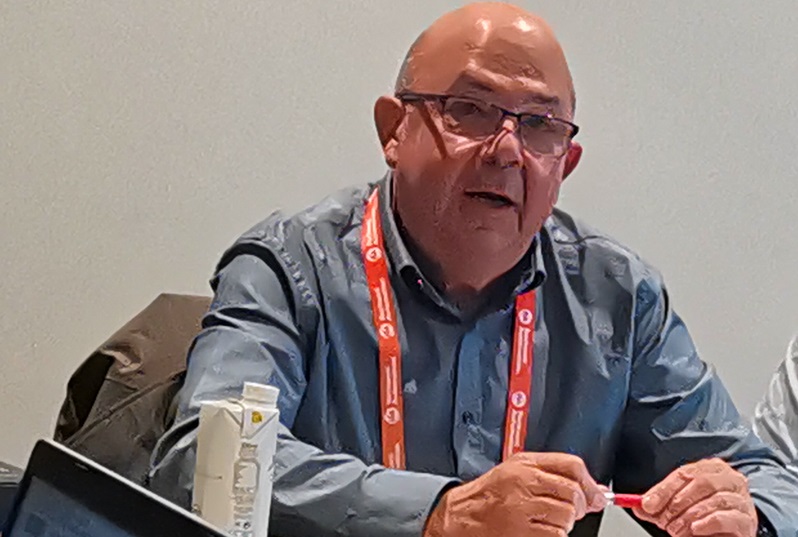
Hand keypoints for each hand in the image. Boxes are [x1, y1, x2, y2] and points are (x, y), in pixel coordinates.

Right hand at [423, 452, 606, 536]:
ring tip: (545, 520)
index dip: (589, 482)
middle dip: (578, 506)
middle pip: (573, 493)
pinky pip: (556, 535)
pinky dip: (553, 535)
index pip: (571, 465)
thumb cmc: (490, 494)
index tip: (597, 495)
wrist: (462, 516)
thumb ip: (552, 474)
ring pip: (567, 516)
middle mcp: (523, 483)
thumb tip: (593, 490)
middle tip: (569, 511)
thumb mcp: (516, 470)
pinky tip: (539, 530)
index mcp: (524, 465)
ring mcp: (522, 509)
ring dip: (563, 523)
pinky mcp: (523, 532)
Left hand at [632, 458, 756, 536]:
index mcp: (710, 468)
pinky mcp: (747, 520)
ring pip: (714, 500)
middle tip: (663, 521)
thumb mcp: (678, 508)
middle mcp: (730, 478)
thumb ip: (660, 505)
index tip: (647, 504)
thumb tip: (638, 506)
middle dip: (676, 504)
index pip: (684, 474)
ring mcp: (742, 498)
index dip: (663, 490)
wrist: (731, 532)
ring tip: (677, 529)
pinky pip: (727, 517)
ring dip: (689, 516)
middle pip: (701, 483)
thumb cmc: (705, 514)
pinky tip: (696, 529)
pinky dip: (707, 523)